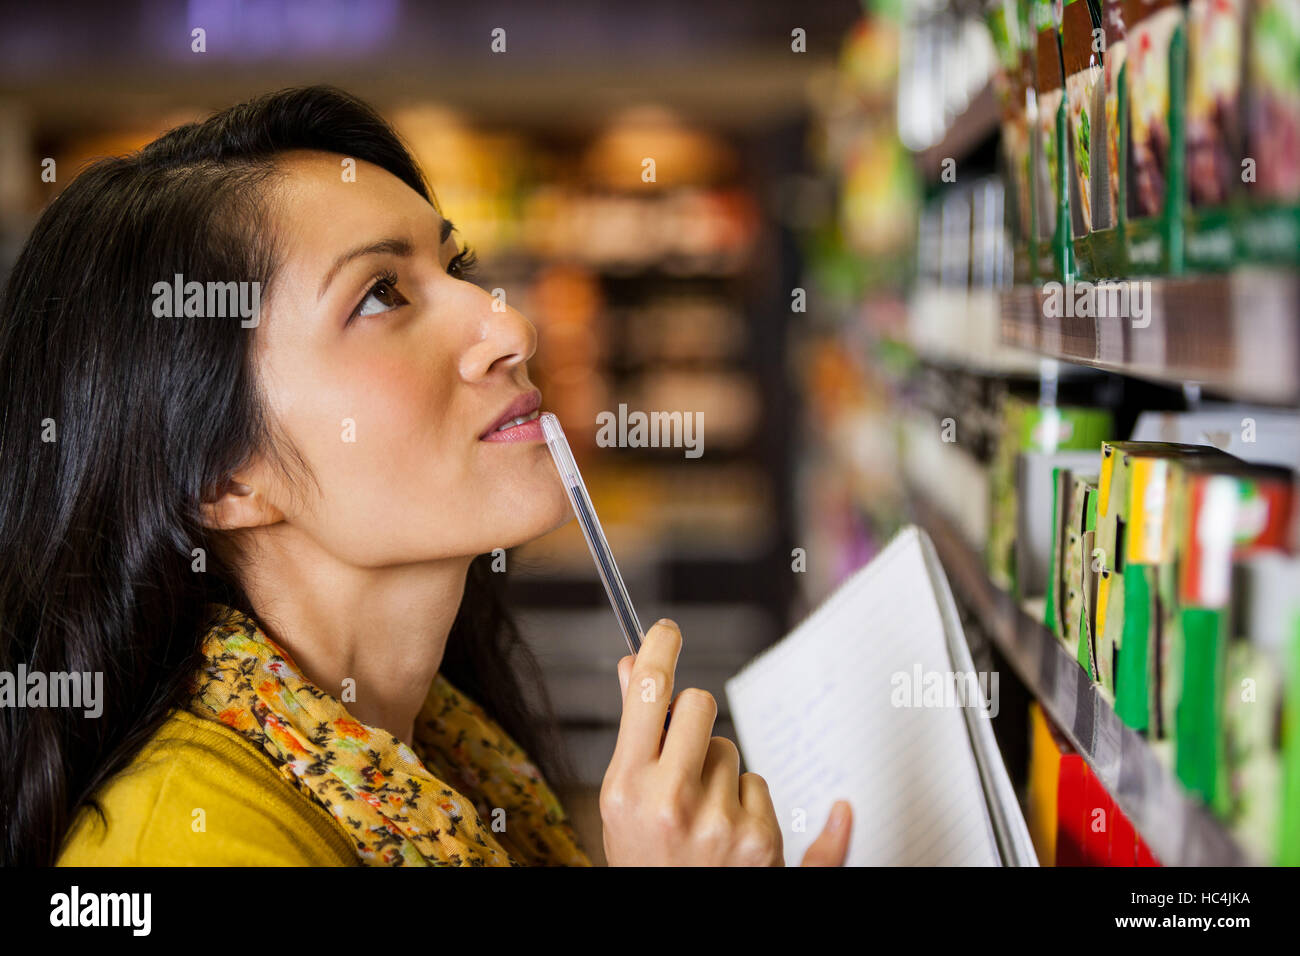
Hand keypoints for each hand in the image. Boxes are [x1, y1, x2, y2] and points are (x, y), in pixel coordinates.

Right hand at [600, 618, 852, 865]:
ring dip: (719, 773)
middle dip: (695, 720)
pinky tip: (727, 836)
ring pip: (731, 750)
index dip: (659, 649)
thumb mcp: (621, 803)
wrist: (677, 925)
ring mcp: (719, 821)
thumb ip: (633, 734)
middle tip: (684, 752)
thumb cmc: (646, 861)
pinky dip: (746, 804)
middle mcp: (671, 802)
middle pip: (700, 706)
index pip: (649, 693)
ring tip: (699, 817)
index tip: (665, 631)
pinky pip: (758, 783)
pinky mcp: (759, 839)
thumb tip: (634, 667)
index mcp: (627, 788)